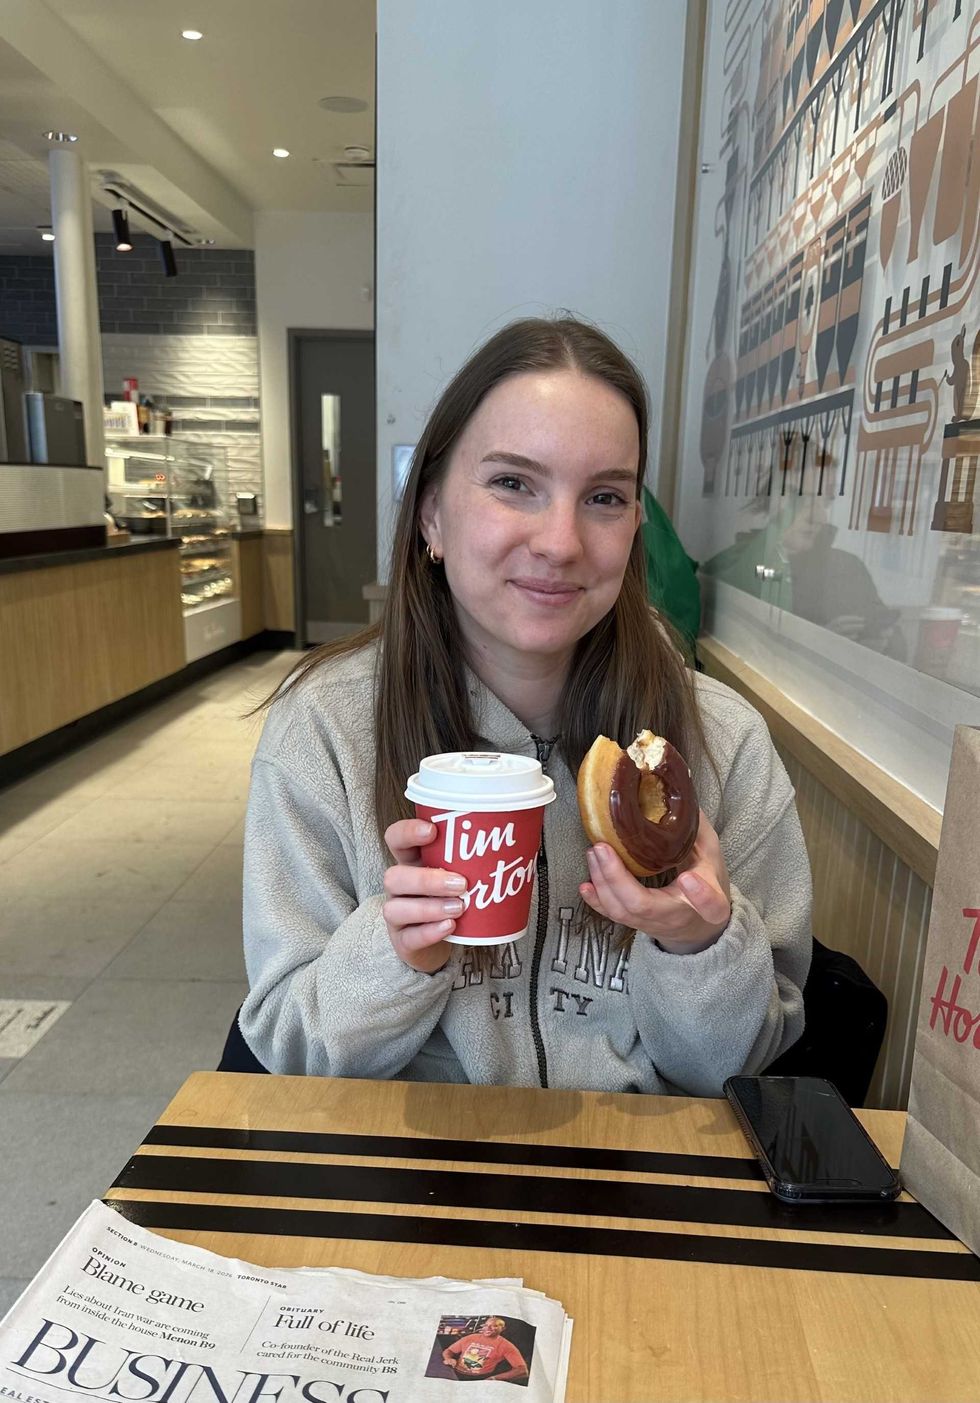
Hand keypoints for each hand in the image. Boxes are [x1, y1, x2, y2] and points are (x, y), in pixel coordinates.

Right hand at [383, 818, 466, 972]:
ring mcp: (397, 915)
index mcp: (412, 862)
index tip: (432, 831)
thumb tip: (518, 844)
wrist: (442, 940)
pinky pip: (409, 937)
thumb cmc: (452, 899)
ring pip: (396, 909)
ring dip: (429, 907)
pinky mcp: (403, 941)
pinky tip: (449, 927)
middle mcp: (400, 887)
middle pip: (394, 876)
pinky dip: (430, 932)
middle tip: (461, 883)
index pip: (396, 839)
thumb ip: (475, 861)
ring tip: (459, 908)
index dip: (407, 832)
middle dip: (427, 879)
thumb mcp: (460, 875)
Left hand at [580, 810, 731, 954]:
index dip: (701, 896)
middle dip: (618, 879)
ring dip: (603, 882)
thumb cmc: (705, 882)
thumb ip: (695, 828)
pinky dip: (597, 900)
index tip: (688, 878)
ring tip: (593, 853)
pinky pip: (613, 916)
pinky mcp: (636, 924)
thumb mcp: (710, 853)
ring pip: (623, 911)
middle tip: (603, 848)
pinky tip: (585, 886)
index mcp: (711, 900)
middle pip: (645, 906)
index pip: (712, 905)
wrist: (699, 923)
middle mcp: (678, 915)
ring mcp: (654, 923)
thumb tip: (675, 790)